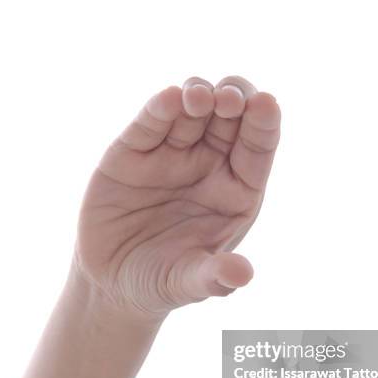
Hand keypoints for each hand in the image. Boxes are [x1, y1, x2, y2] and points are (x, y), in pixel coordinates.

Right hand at [75, 75, 280, 316]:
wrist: (110, 281)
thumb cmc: (160, 282)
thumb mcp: (188, 283)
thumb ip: (214, 277)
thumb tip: (242, 275)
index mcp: (236, 192)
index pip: (257, 148)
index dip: (263, 123)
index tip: (266, 103)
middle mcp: (208, 166)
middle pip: (229, 118)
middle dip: (233, 99)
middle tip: (230, 97)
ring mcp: (170, 155)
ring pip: (190, 110)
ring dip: (198, 95)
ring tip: (197, 97)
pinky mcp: (133, 152)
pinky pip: (150, 123)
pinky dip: (159, 108)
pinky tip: (168, 100)